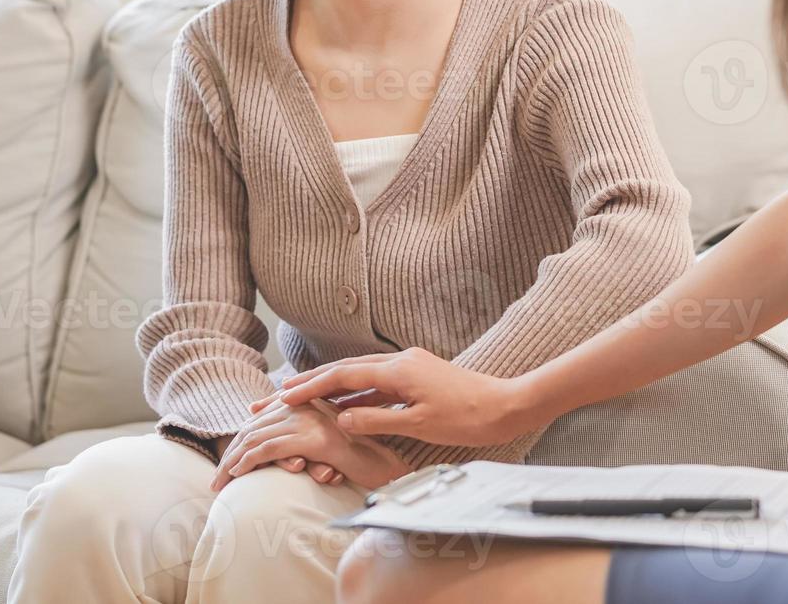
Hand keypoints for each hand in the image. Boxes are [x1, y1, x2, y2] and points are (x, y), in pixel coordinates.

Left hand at [211, 401, 411, 491]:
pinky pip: (269, 450)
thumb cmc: (364, 462)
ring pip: (259, 437)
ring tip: (221, 480)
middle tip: (218, 474)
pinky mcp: (314, 441)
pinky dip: (248, 463)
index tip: (230, 450)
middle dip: (234, 450)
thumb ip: (309, 438)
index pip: (271, 412)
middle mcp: (313, 406)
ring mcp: (313, 422)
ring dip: (234, 460)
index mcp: (316, 402)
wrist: (390, 471)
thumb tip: (286, 450)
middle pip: (260, 425)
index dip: (247, 431)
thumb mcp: (332, 445)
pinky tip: (238, 475)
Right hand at [251, 347, 536, 447]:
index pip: (344, 377)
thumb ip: (377, 421)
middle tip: (280, 393)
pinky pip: (378, 383)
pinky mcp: (419, 375)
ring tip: (303, 398)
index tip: (283, 397)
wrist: (507, 406)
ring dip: (332, 387)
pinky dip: (357, 394)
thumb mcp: (419, 425)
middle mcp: (400, 361)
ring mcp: (410, 366)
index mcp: (398, 370)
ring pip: (362, 376)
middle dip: (312, 381)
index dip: (311, 388)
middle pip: (347, 370)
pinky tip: (343, 407)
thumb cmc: (467, 418)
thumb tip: (341, 420)